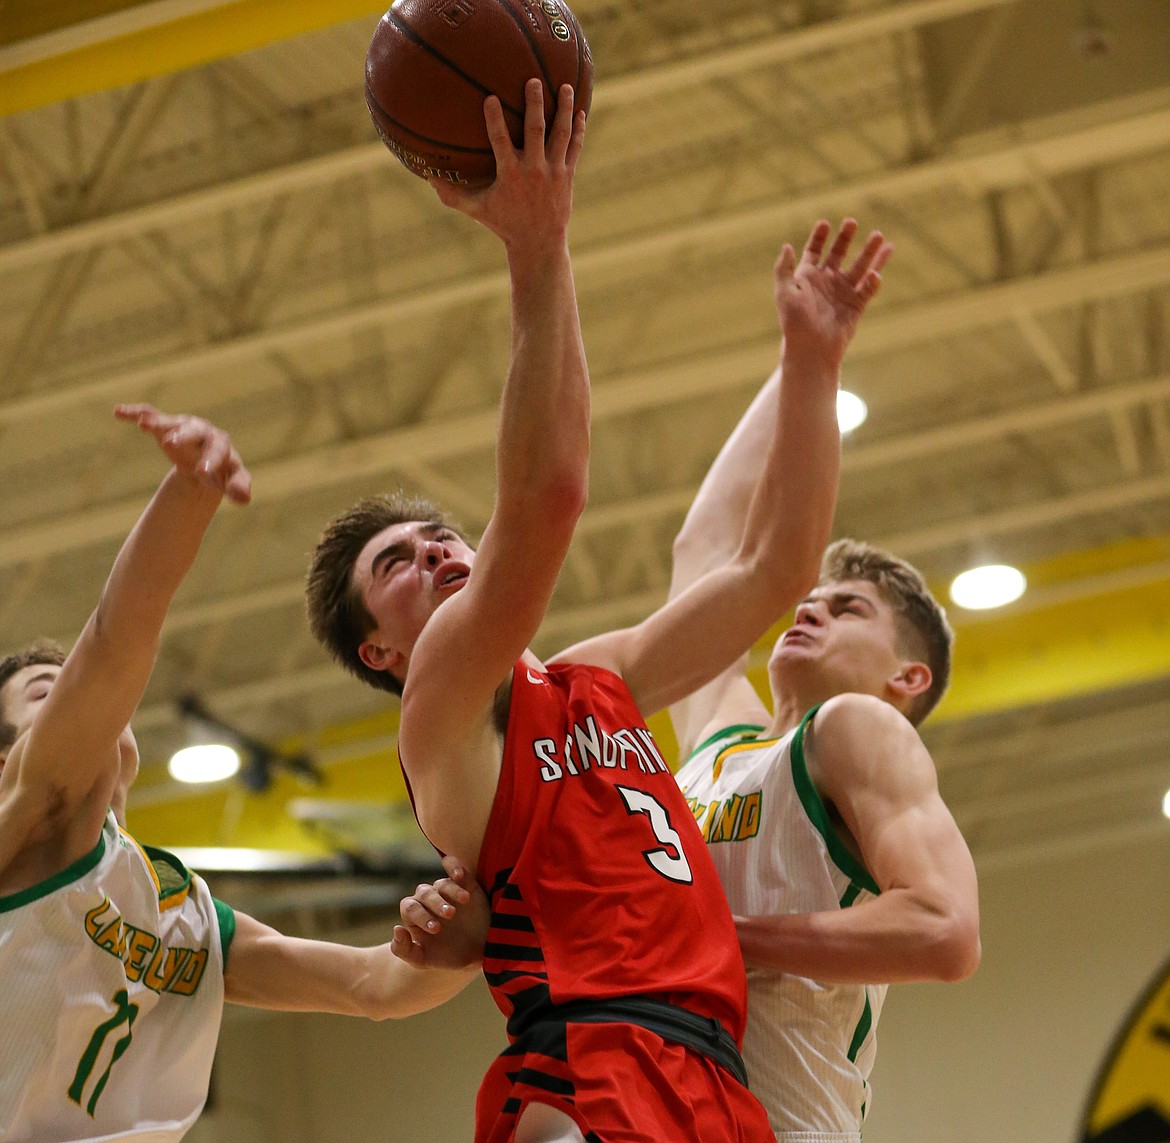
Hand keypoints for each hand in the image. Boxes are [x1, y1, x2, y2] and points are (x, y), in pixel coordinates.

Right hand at [115, 403, 251, 504]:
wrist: (205, 461)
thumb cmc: (221, 472)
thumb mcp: (230, 481)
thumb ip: (238, 487)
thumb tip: (245, 499)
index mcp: (222, 446)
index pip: (219, 451)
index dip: (211, 459)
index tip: (202, 472)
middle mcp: (204, 432)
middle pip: (195, 431)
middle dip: (184, 436)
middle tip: (171, 443)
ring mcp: (184, 426)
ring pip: (172, 422)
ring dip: (160, 423)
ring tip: (145, 424)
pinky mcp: (166, 425)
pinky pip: (151, 415)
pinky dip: (137, 412)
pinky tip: (120, 412)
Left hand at [391, 855, 488, 969]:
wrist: (481, 952)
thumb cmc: (449, 956)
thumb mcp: (424, 960)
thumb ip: (404, 950)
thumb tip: (396, 928)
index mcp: (416, 916)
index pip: (409, 908)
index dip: (420, 916)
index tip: (436, 929)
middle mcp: (429, 901)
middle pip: (424, 893)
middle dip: (435, 904)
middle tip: (450, 915)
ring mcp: (446, 890)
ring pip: (440, 884)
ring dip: (450, 891)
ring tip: (463, 901)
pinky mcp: (464, 881)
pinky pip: (453, 866)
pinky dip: (453, 865)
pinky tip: (459, 875)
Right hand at [429, 79, 585, 257]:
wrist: (538, 243)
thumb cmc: (505, 224)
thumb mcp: (477, 210)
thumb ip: (453, 194)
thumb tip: (428, 178)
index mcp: (510, 174)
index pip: (500, 141)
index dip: (494, 119)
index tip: (490, 97)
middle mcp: (533, 170)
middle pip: (535, 129)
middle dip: (536, 103)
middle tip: (534, 80)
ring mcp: (553, 172)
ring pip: (560, 134)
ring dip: (564, 109)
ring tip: (567, 87)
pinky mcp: (567, 176)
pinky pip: (575, 148)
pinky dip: (579, 130)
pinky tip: (581, 112)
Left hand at [774, 219, 891, 367]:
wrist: (810, 349)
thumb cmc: (794, 322)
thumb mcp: (785, 293)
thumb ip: (784, 269)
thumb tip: (786, 245)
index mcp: (807, 277)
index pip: (814, 251)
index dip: (819, 236)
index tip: (824, 224)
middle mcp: (827, 281)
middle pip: (839, 253)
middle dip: (845, 237)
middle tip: (852, 222)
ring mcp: (843, 292)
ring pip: (859, 266)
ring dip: (869, 252)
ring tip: (879, 236)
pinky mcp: (856, 305)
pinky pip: (868, 289)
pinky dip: (873, 281)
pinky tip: (875, 273)